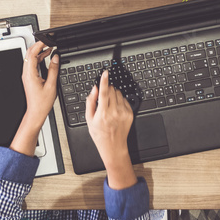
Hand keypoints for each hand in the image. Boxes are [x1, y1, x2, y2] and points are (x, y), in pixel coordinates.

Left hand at [21, 41, 59, 130]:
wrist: (35, 112)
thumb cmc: (42, 103)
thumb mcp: (51, 85)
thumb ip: (53, 69)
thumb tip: (55, 57)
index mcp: (30, 74)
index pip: (32, 54)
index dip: (38, 45)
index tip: (45, 40)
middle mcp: (26, 74)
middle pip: (29, 54)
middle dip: (38, 46)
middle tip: (47, 42)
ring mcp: (27, 75)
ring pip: (30, 59)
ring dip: (39, 52)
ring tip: (49, 48)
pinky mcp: (29, 78)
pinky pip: (32, 64)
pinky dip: (39, 58)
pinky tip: (46, 57)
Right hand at [85, 71, 136, 187]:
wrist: (113, 146)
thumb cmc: (100, 134)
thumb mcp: (89, 119)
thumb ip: (90, 102)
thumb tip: (94, 89)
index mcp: (103, 113)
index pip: (104, 92)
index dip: (104, 80)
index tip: (105, 73)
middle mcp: (114, 112)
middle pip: (112, 91)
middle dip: (108, 90)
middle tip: (103, 99)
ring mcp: (123, 113)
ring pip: (119, 94)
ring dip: (114, 95)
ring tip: (109, 106)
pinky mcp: (130, 114)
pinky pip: (125, 100)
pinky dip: (120, 101)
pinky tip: (116, 110)